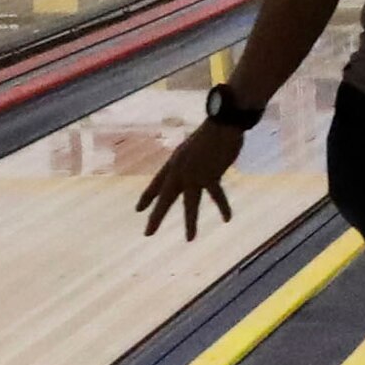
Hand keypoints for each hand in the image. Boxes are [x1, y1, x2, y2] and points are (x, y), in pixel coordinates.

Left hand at [138, 117, 242, 240]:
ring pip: (190, 203)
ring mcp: (194, 175)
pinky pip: (217, 196)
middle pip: (166, 198)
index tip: (138, 210)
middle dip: (156, 217)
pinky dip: (224, 207)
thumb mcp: (191, 148)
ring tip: (190, 239)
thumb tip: (196, 172)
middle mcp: (180, 171)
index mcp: (173, 163)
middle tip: (148, 233)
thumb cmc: (210, 133)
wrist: (222, 126)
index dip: (147, 197)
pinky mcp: (210, 176)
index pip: (156, 183)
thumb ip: (190, 162)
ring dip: (190, 222)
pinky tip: (227, 218)